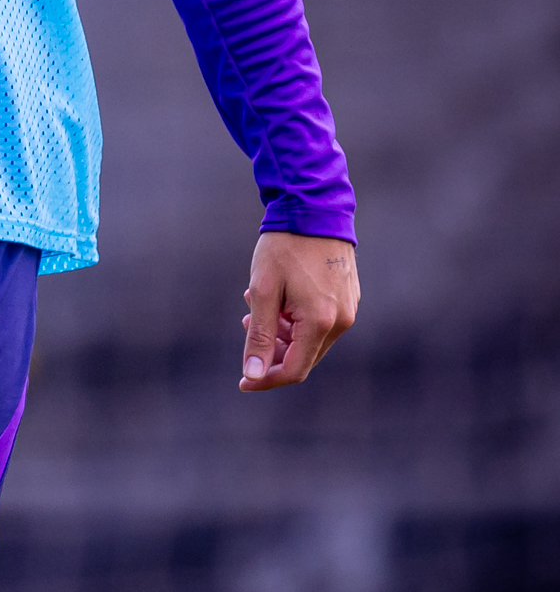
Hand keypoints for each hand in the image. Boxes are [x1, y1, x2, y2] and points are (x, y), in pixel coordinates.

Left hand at [239, 231, 357, 389]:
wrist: (314, 211)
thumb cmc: (283, 249)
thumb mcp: (262, 293)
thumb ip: (260, 336)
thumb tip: (254, 374)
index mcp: (321, 322)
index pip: (295, 370)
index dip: (266, 379)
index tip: (242, 380)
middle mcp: (342, 320)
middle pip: (304, 357)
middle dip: (272, 352)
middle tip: (247, 324)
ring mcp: (348, 309)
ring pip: (310, 340)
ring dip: (281, 333)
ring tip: (256, 307)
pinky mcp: (348, 298)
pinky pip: (319, 322)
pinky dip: (295, 320)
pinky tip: (277, 299)